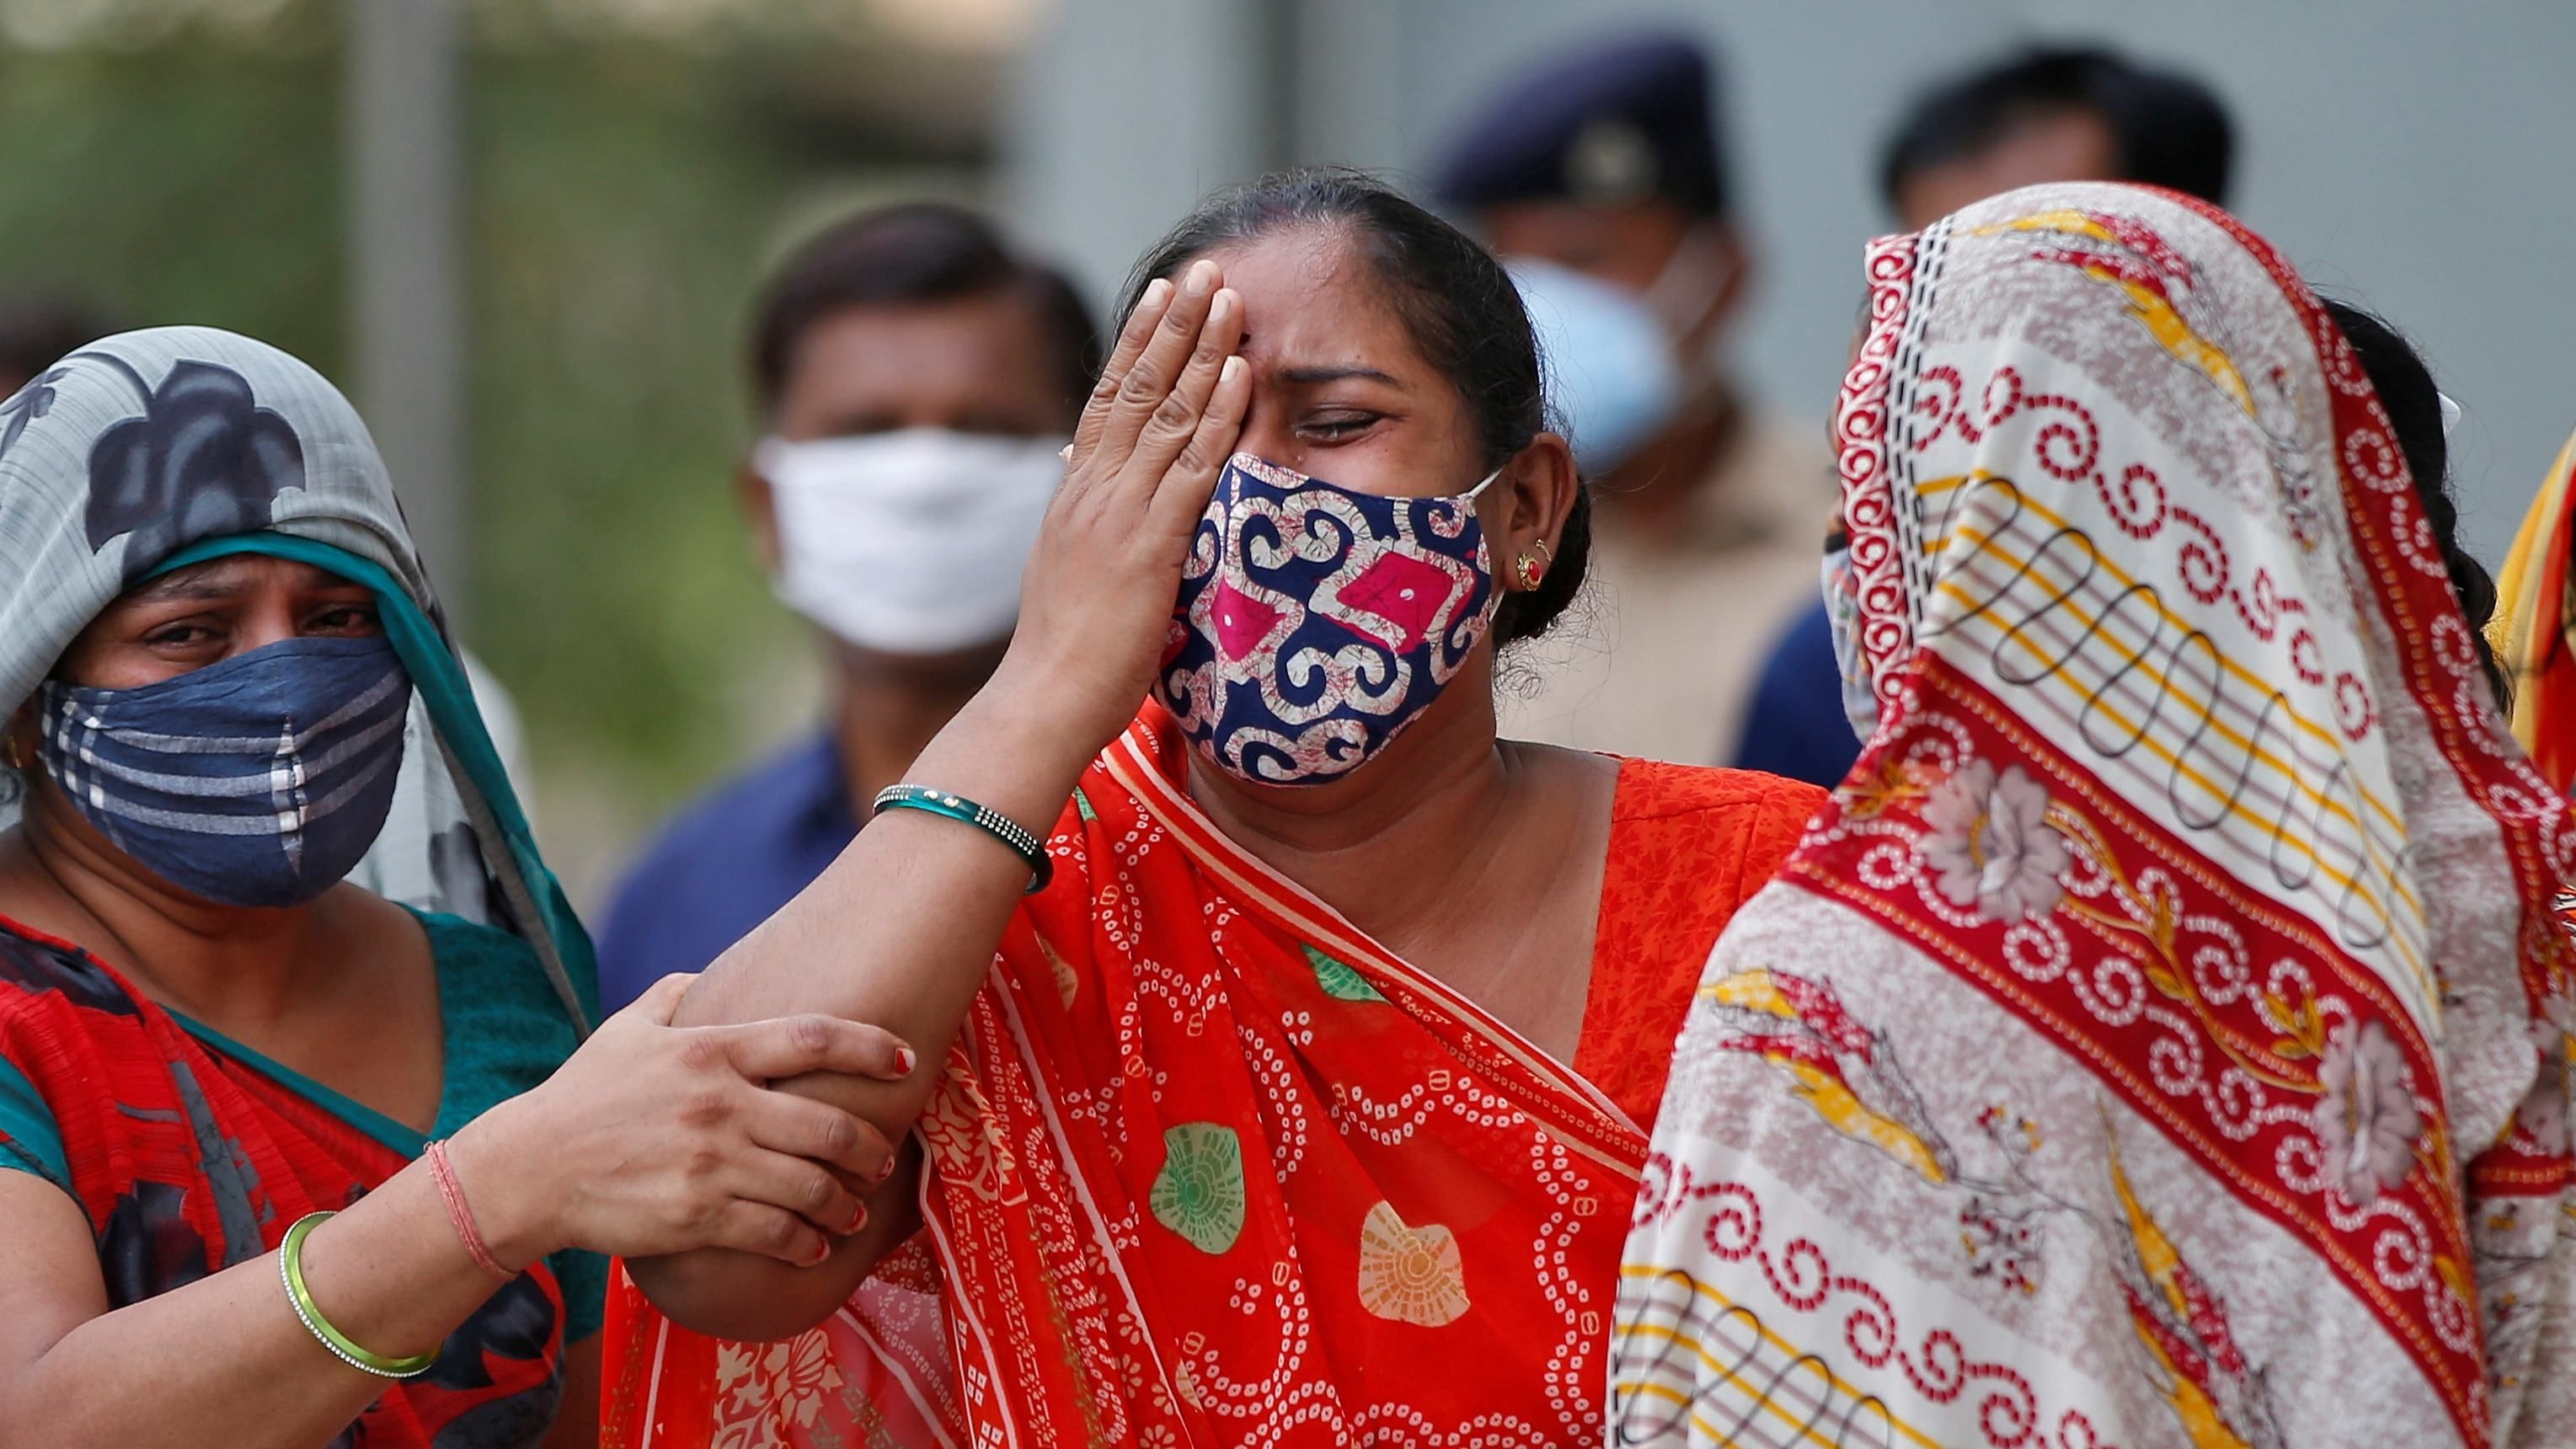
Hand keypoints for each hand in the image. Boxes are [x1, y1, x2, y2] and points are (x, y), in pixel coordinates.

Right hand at [451, 975, 912, 1268]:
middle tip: (882, 1157)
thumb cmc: (581, 1096)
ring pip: (811, 1186)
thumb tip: (702, 976)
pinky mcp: (698, 1216)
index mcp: (711, 1051)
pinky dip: (805, 1242)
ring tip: (853, 1210)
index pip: (813, 1039)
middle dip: (870, 1147)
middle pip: (829, 1126)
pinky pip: (775, 1233)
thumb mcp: (625, 1030)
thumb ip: (674, 997)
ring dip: (845, 1203)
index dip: (870, 1047)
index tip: (904, 1059)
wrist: (529, 1169)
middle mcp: (721, 1104)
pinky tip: (814, 1245)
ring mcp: (712, 1163)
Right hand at [998, 256, 1250, 752]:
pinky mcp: (1148, 544)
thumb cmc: (1062, 654)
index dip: (1138, 341)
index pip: (1107, 397)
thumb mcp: (1067, 569)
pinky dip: (1217, 415)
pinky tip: (1239, 373)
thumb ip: (1082, 520)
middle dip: (1174, 322)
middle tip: (1206, 267)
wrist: (1042, 700)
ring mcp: (1119, 512)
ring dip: (1202, 349)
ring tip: (1231, 296)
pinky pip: (1191, 466)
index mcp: (1074, 495)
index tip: (1163, 294)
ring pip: (1166, 412)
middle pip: (1136, 385)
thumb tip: (1078, 478)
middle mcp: (1092, 490)